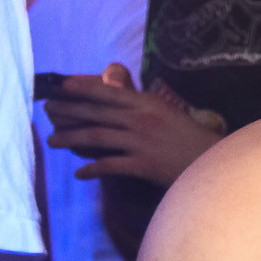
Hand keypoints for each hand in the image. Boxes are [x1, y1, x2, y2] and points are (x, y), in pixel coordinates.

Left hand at [44, 65, 225, 185]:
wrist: (213, 162)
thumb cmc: (189, 137)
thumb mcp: (166, 112)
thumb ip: (140, 104)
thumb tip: (114, 94)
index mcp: (147, 103)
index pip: (107, 93)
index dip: (80, 88)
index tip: (59, 87)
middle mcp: (141, 119)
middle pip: (95, 113)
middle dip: (67, 111)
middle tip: (47, 112)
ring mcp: (141, 142)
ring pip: (95, 137)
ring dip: (69, 139)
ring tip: (53, 140)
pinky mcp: (142, 165)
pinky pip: (109, 166)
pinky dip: (91, 169)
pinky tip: (79, 173)